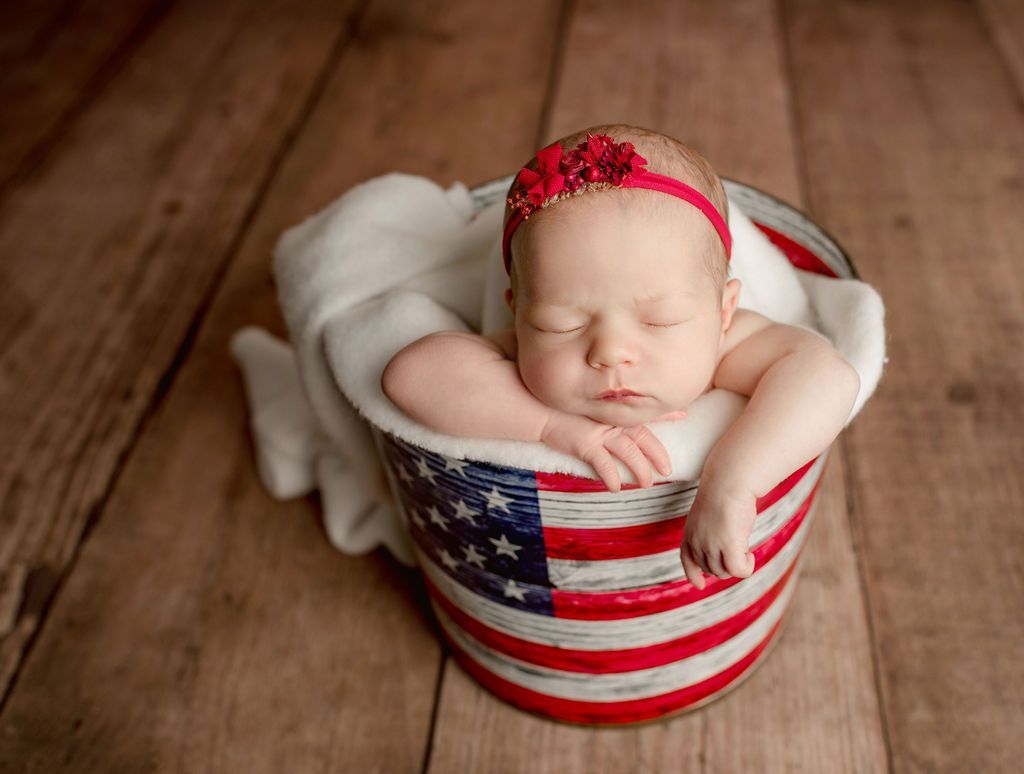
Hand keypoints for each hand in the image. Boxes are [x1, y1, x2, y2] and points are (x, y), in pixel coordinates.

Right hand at [540, 409, 682, 491]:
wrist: (538, 408)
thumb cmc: (562, 407)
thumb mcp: (587, 404)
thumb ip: (604, 408)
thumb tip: (622, 411)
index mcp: (614, 410)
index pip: (644, 412)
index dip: (665, 413)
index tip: (683, 415)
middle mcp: (611, 420)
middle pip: (643, 437)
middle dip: (658, 454)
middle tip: (668, 470)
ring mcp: (599, 432)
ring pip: (629, 452)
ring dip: (640, 470)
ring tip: (647, 483)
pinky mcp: (585, 444)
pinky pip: (603, 464)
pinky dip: (611, 476)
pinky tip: (617, 487)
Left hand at [680, 478, 757, 589]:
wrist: (729, 482)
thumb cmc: (725, 493)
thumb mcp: (711, 515)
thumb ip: (712, 532)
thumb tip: (726, 553)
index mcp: (690, 532)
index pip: (687, 559)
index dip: (693, 574)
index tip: (700, 585)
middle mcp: (697, 542)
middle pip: (712, 569)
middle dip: (726, 564)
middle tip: (740, 549)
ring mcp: (711, 546)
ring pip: (725, 571)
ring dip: (738, 563)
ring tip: (746, 547)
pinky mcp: (728, 547)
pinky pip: (738, 570)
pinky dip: (746, 567)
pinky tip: (750, 554)